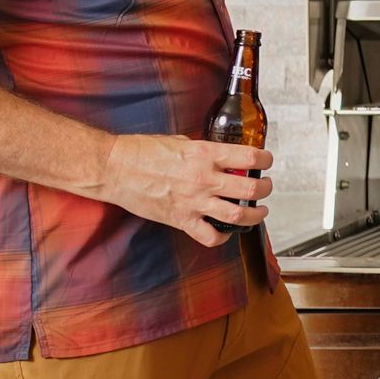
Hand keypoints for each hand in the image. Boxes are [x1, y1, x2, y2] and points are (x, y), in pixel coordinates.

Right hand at [94, 135, 269, 246]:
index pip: (249, 158)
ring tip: (259, 211)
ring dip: (255, 215)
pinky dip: (223, 237)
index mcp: (205, 154)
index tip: (266, 161)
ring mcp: (193, 201)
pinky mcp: (181, 219)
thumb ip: (203, 151)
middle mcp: (203, 179)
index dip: (265, 160)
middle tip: (265, 187)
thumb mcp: (180, 141)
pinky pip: (210, 236)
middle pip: (251, 189)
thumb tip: (220, 156)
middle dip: (265, 189)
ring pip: (238, 215)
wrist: (113, 168)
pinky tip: (226, 230)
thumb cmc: (141, 151)